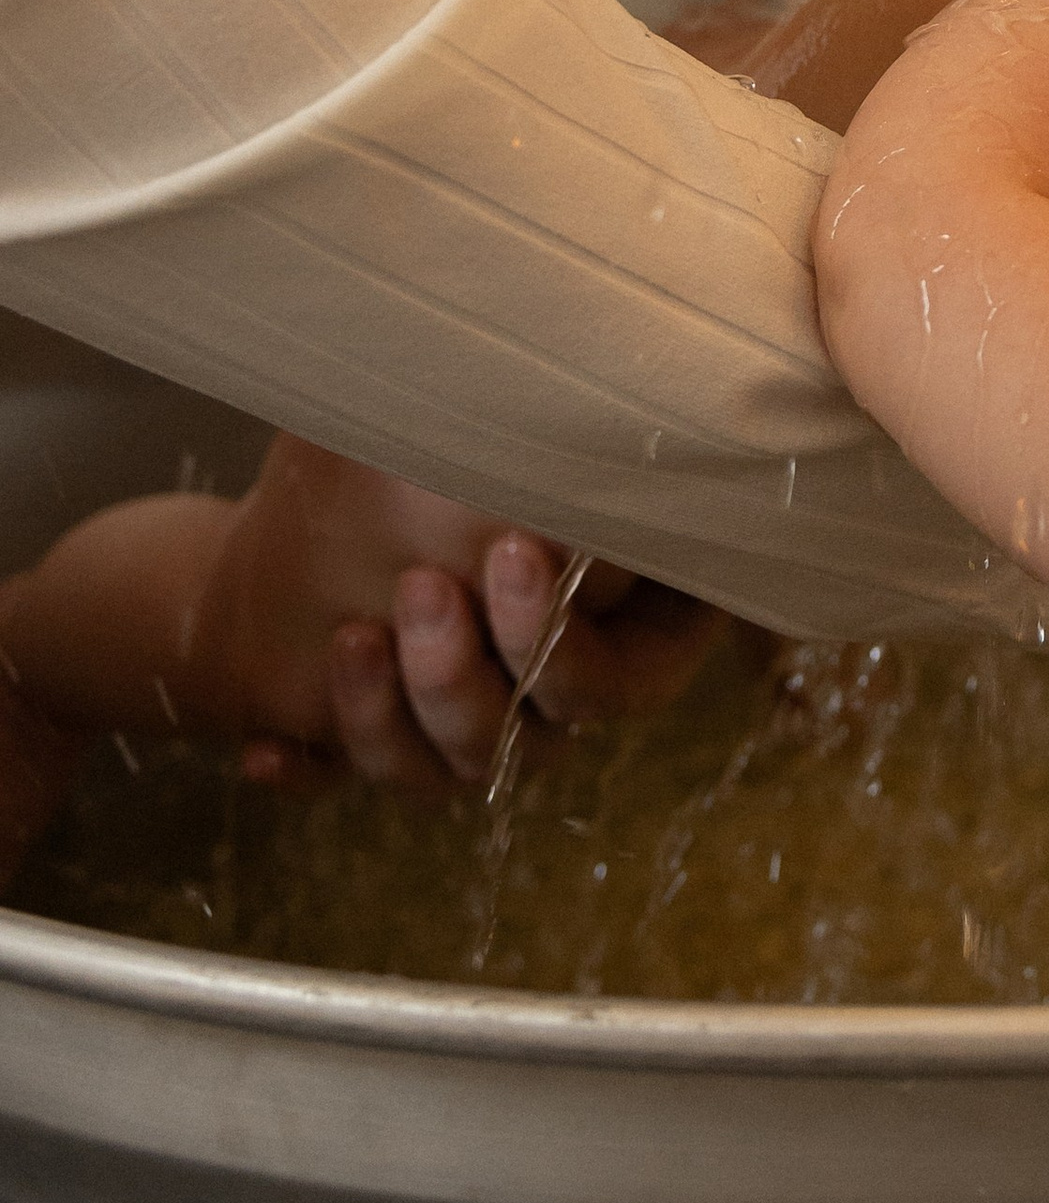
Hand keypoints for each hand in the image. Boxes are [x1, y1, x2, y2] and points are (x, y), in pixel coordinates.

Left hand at [198, 441, 718, 791]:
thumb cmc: (466, 446)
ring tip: (351, 639)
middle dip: (470, 668)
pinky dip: (313, 770)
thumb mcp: (509, 434)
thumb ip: (558, 452)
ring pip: (457, 767)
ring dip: (396, 713)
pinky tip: (264, 751)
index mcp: (628, 620)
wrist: (350, 490)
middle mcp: (563, 686)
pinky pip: (361, 781)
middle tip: (420, 586)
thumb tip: (594, 422)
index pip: (630, 674)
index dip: (567, 635)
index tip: (506, 548)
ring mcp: (488, 724)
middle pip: (541, 732)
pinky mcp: (402, 746)